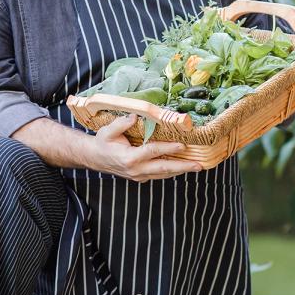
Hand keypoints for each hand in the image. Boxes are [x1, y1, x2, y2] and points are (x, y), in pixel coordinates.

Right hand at [87, 113, 202, 182]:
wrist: (95, 158)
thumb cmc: (102, 142)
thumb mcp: (107, 131)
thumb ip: (121, 124)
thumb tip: (136, 116)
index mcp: (129, 157)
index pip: (152, 152)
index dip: (168, 148)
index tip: (182, 145)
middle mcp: (136, 169)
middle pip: (163, 169)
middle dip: (183, 167)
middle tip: (199, 165)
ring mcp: (139, 175)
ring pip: (163, 174)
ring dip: (180, 170)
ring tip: (196, 166)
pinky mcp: (141, 177)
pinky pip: (159, 175)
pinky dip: (171, 171)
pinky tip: (182, 166)